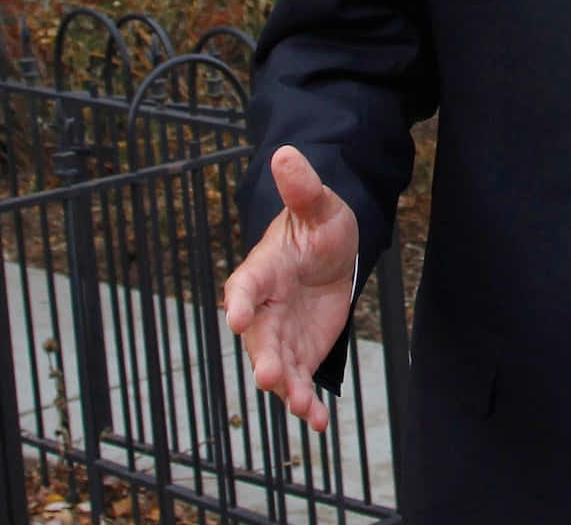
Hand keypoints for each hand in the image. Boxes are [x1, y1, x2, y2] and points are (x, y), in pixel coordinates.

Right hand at [223, 145, 359, 431]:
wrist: (330, 249)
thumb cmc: (317, 225)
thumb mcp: (317, 205)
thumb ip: (302, 187)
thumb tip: (285, 152)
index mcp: (260, 271)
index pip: (244, 286)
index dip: (241, 301)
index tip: (238, 316)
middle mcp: (264, 308)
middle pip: (259, 337)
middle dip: (263, 357)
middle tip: (268, 376)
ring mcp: (281, 333)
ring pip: (278, 364)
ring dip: (286, 386)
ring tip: (299, 405)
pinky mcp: (300, 351)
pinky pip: (299, 380)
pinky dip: (306, 401)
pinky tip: (318, 420)